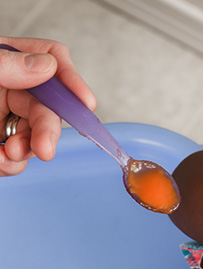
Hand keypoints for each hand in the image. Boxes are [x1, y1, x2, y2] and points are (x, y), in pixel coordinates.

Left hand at [0, 37, 95, 175]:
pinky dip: (11, 165)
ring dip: (28, 152)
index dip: (71, 80)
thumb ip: (7, 65)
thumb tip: (46, 66)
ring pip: (37, 137)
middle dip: (49, 131)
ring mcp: (4, 117)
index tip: (85, 102)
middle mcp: (8, 89)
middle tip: (45, 149)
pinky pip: (17, 159)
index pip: (50, 60)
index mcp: (6, 62)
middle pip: (48, 107)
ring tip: (7, 155)